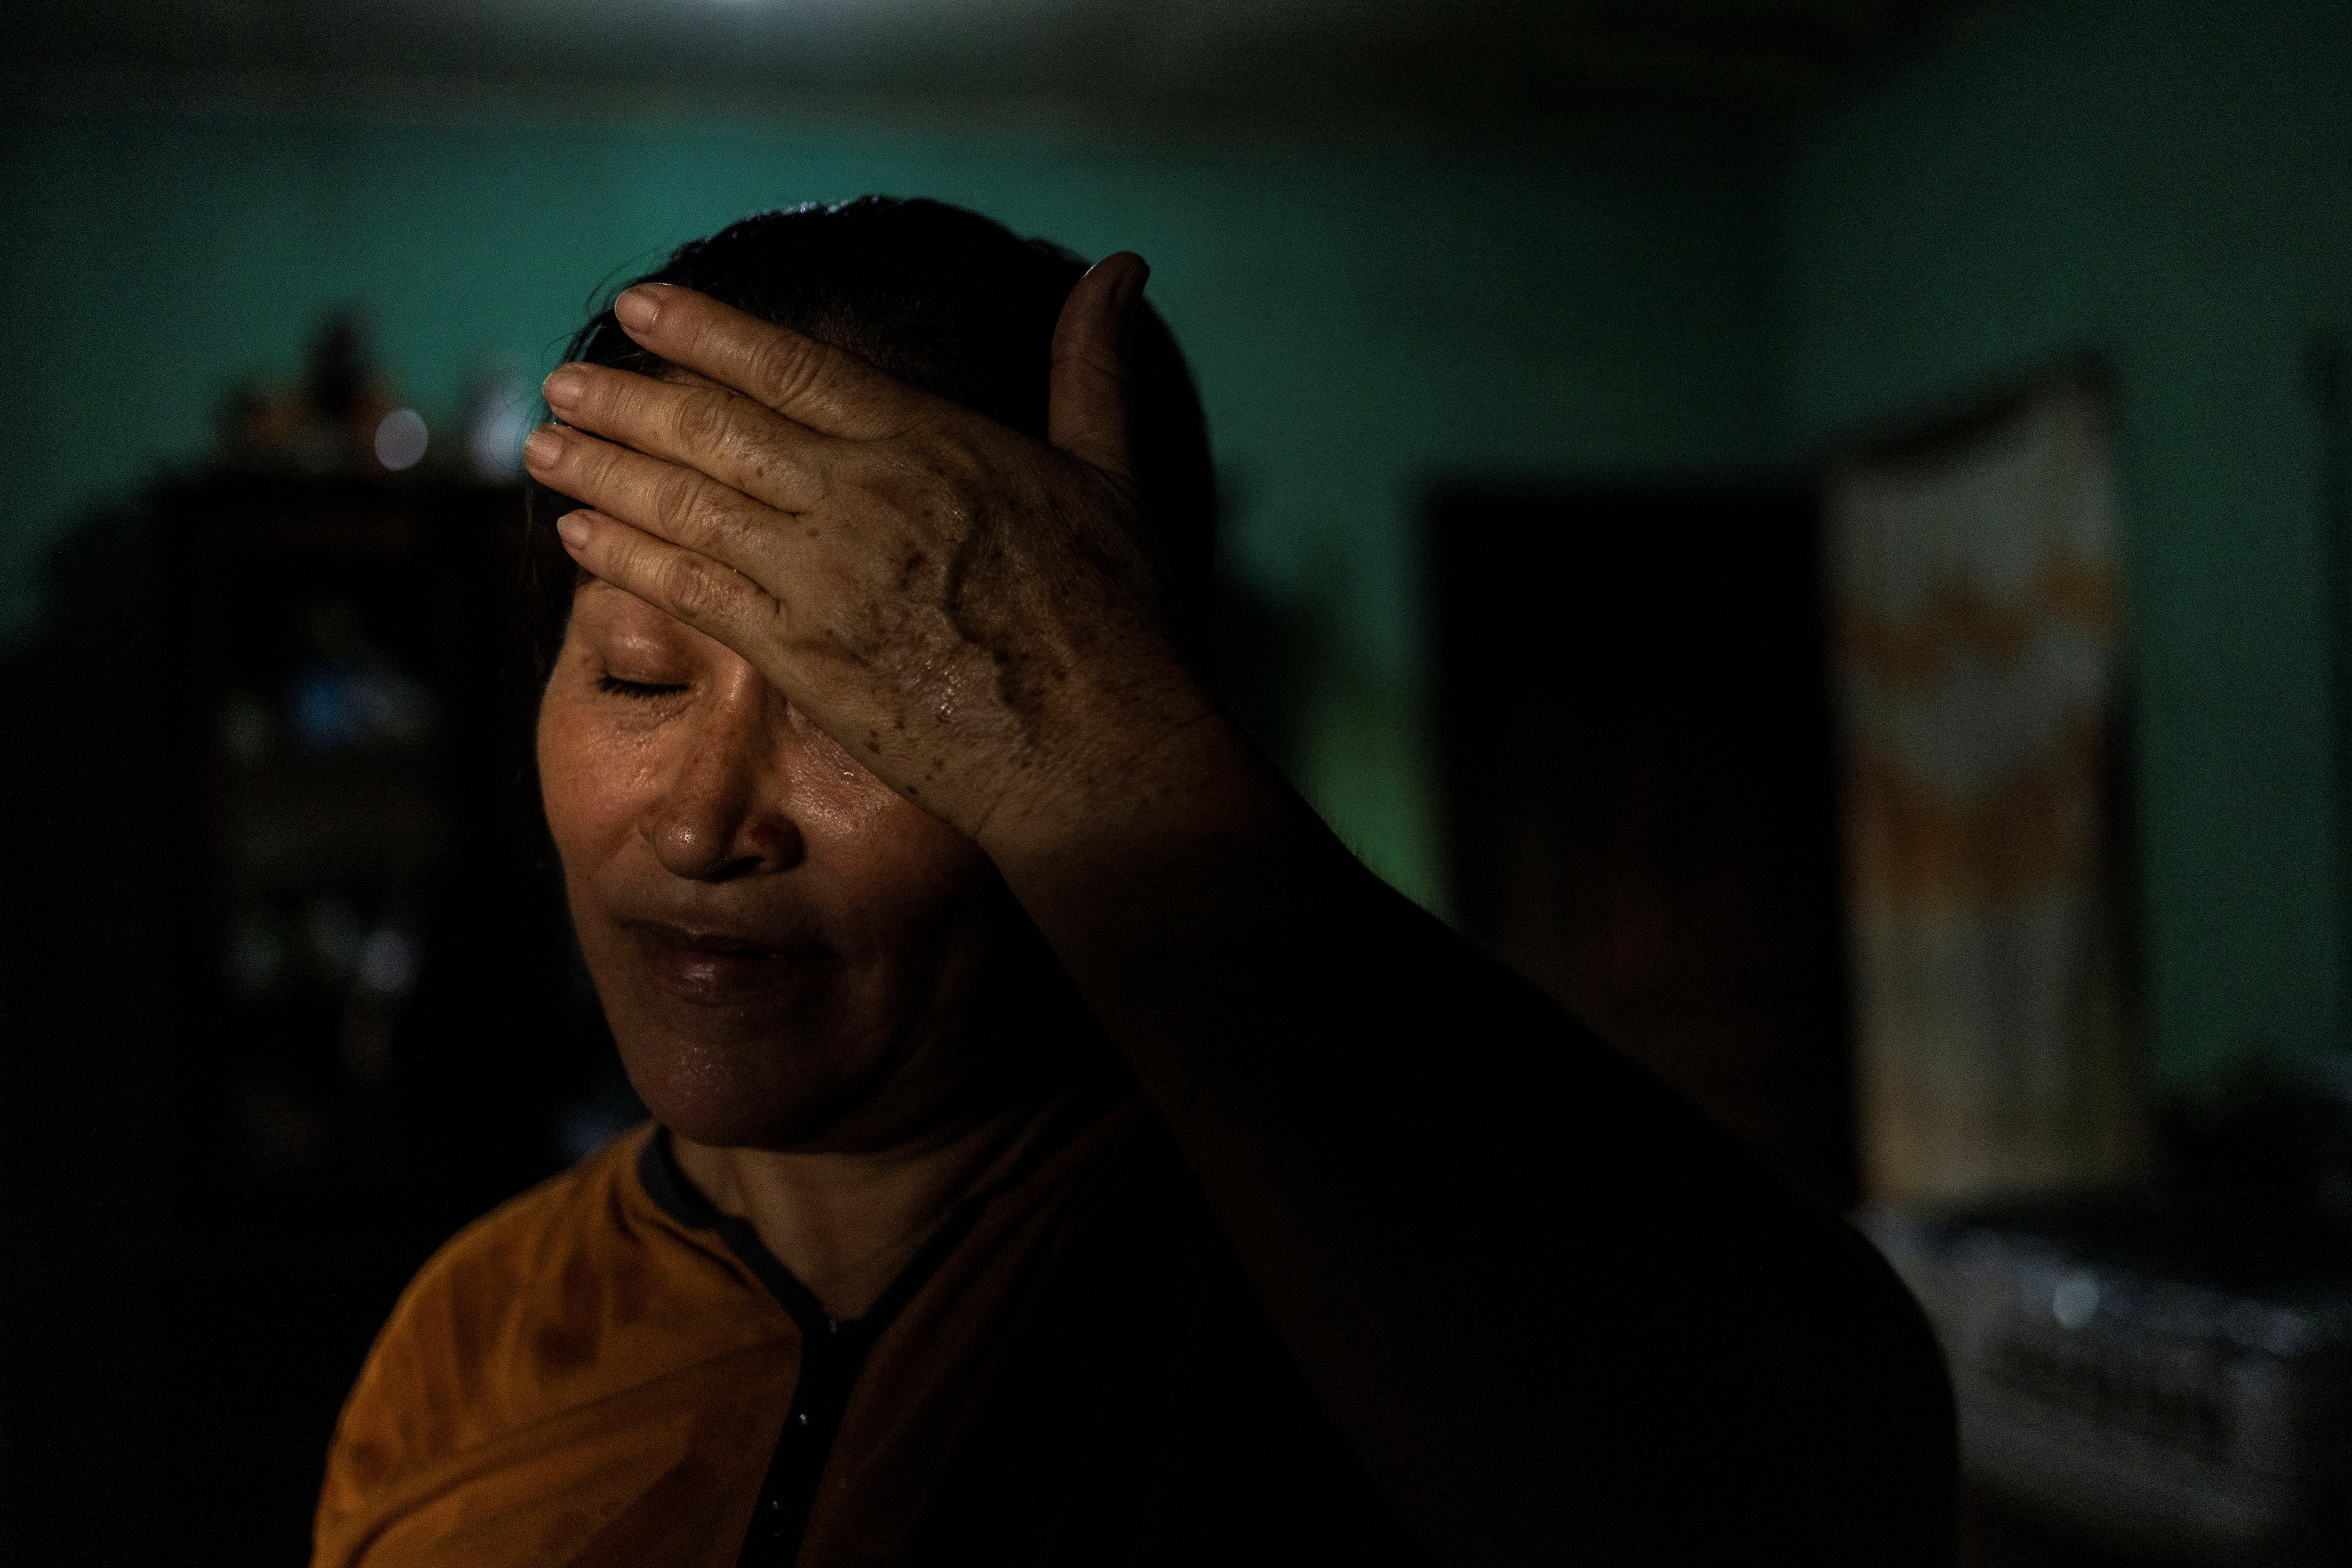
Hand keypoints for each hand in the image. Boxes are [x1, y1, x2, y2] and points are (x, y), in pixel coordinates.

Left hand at [524, 254, 1216, 854]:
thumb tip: (1120, 269)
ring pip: (688, 507)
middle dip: (626, 402)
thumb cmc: (1113, 620)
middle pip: (714, 429)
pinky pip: (693, 596)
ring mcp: (825, 581)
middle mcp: (863, 499)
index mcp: (930, 443)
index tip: (640, 306)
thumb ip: (1091, 370)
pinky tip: (583, 536)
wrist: (1095, 754)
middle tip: (561, 383)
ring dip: (603, 472)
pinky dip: (630, 559)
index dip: (705, 331)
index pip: (792, 366)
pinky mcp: (803, 660)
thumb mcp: (1111, 475)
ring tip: (541, 448)